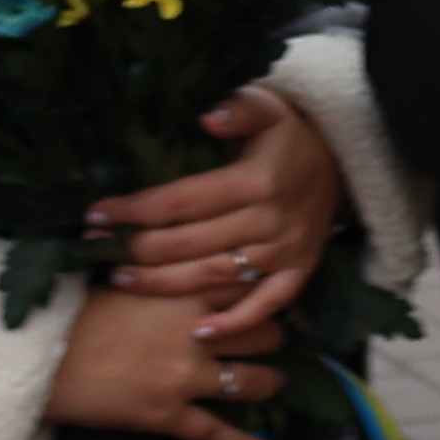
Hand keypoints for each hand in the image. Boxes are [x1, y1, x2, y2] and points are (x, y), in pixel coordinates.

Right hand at [45, 280, 277, 439]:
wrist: (34, 355)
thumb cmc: (68, 310)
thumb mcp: (119, 276)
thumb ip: (159, 272)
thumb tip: (171, 256)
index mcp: (182, 292)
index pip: (245, 286)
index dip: (259, 291)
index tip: (264, 294)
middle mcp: (194, 334)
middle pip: (263, 332)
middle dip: (272, 336)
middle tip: (271, 341)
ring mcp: (184, 377)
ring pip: (253, 381)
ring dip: (270, 382)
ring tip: (274, 383)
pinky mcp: (167, 415)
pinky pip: (215, 432)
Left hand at [97, 82, 343, 343]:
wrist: (342, 160)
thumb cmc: (289, 133)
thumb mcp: (267, 107)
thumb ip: (237, 108)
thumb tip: (208, 117)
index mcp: (258, 180)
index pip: (183, 201)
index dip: (136, 210)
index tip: (96, 213)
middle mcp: (271, 221)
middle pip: (192, 243)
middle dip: (139, 248)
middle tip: (98, 248)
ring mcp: (286, 252)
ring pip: (216, 276)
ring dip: (165, 284)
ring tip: (120, 281)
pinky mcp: (299, 273)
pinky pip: (266, 305)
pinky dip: (235, 323)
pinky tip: (199, 332)